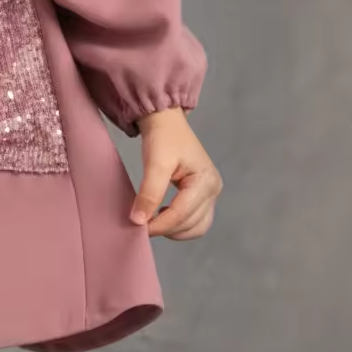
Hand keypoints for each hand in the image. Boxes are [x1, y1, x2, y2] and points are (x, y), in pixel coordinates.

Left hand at [130, 108, 220, 238]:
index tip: (138, 227)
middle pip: (190, 224)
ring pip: (195, 227)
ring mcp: (211, 194)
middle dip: (165, 228)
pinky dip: (179, 224)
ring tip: (152, 220)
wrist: (166, 121)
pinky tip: (162, 215)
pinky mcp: (204, 196)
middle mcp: (213, 190)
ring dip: (173, 229)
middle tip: (141, 224)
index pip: (181, 214)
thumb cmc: (163, 137)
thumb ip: (149, 193)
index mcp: (205, 181)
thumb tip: (139, 221)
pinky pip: (194, 220)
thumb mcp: (155, 163)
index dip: (159, 225)